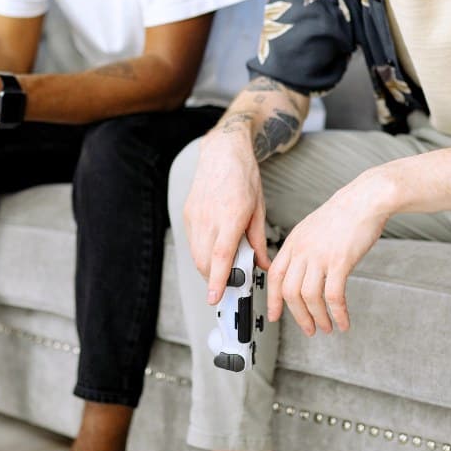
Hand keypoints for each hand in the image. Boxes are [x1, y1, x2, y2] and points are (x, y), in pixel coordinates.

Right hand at [183, 122, 269, 303]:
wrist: (222, 152)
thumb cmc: (244, 177)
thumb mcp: (259, 209)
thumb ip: (259, 240)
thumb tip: (263, 265)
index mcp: (231, 216)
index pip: (222, 256)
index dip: (218, 280)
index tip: (215, 298)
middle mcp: (209, 218)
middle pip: (206, 261)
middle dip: (216, 278)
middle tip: (231, 282)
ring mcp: (195, 216)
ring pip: (197, 255)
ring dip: (209, 268)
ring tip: (225, 267)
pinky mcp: (188, 214)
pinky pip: (193, 243)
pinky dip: (203, 252)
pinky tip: (215, 249)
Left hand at [267, 170, 391, 334]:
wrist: (366, 199)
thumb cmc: (345, 213)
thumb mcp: (313, 227)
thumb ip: (303, 247)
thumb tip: (300, 269)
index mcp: (294, 241)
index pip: (275, 275)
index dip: (273, 299)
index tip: (274, 314)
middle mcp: (303, 250)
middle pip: (289, 291)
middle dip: (298, 316)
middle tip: (308, 328)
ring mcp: (320, 256)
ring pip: (309, 297)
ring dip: (318, 317)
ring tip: (326, 327)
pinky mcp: (340, 261)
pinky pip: (333, 296)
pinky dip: (337, 313)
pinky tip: (343, 320)